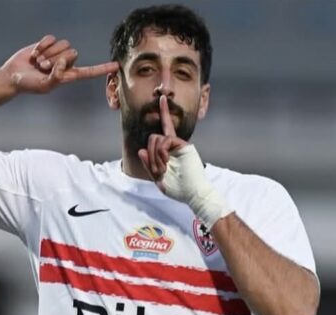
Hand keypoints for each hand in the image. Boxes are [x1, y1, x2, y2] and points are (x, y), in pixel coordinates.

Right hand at [1, 36, 117, 94]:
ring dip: (48, 53)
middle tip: (43, 67)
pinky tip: (34, 54)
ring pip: (63, 44)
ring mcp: (57, 53)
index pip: (88, 72)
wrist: (14, 75)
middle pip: (72, 53)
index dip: (102, 69)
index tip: (115, 65)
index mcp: (68, 76)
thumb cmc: (29, 85)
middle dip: (56, 58)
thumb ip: (56, 77)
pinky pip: (51, 38)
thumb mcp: (44, 85)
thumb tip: (63, 63)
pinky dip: (42, 45)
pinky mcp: (48, 44)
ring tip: (38, 62)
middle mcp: (65, 64)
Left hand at [139, 95, 231, 227]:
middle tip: (157, 171)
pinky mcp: (184, 145)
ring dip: (154, 157)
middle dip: (150, 155)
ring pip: (156, 139)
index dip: (164, 114)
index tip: (162, 98)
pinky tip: (165, 162)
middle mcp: (174, 146)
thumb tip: (141, 150)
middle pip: (152, 138)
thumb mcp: (159, 180)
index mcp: (169, 152)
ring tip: (162, 169)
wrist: (194, 194)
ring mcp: (179, 145)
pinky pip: (165, 140)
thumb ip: (149, 166)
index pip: (164, 132)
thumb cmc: (179, 190)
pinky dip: (160, 152)